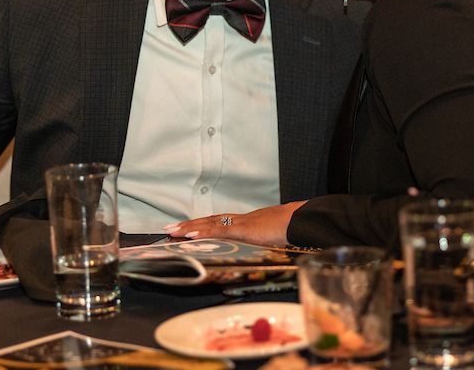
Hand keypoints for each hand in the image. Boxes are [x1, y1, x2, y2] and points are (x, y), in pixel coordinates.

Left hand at [165, 201, 305, 245]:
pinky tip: (190, 234)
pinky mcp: (244, 228)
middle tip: (169, 229)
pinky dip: (203, 231)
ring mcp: (242, 223)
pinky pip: (219, 230)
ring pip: (210, 223)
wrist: (303, 221)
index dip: (203, 225)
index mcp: (248, 224)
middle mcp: (242, 220)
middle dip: (189, 225)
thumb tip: (265, 253)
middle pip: (210, 221)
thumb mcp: (277, 240)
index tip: (187, 229)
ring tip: (172, 231)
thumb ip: (267, 245)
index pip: (220, 223)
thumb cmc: (294, 230)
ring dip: (190, 227)